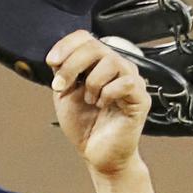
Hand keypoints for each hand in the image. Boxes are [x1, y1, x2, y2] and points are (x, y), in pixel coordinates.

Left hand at [46, 30, 150, 174]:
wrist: (97, 154)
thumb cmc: (85, 125)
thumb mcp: (65, 94)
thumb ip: (63, 73)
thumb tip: (60, 56)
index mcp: (98, 64)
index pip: (86, 38)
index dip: (67, 45)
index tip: (52, 62)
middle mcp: (117, 67)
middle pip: (95, 46)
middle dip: (72, 65)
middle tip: (61, 87)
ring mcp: (131, 80)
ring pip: (111, 61)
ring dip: (92, 83)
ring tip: (90, 100)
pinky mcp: (140, 97)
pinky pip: (125, 82)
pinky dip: (107, 94)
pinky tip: (103, 105)